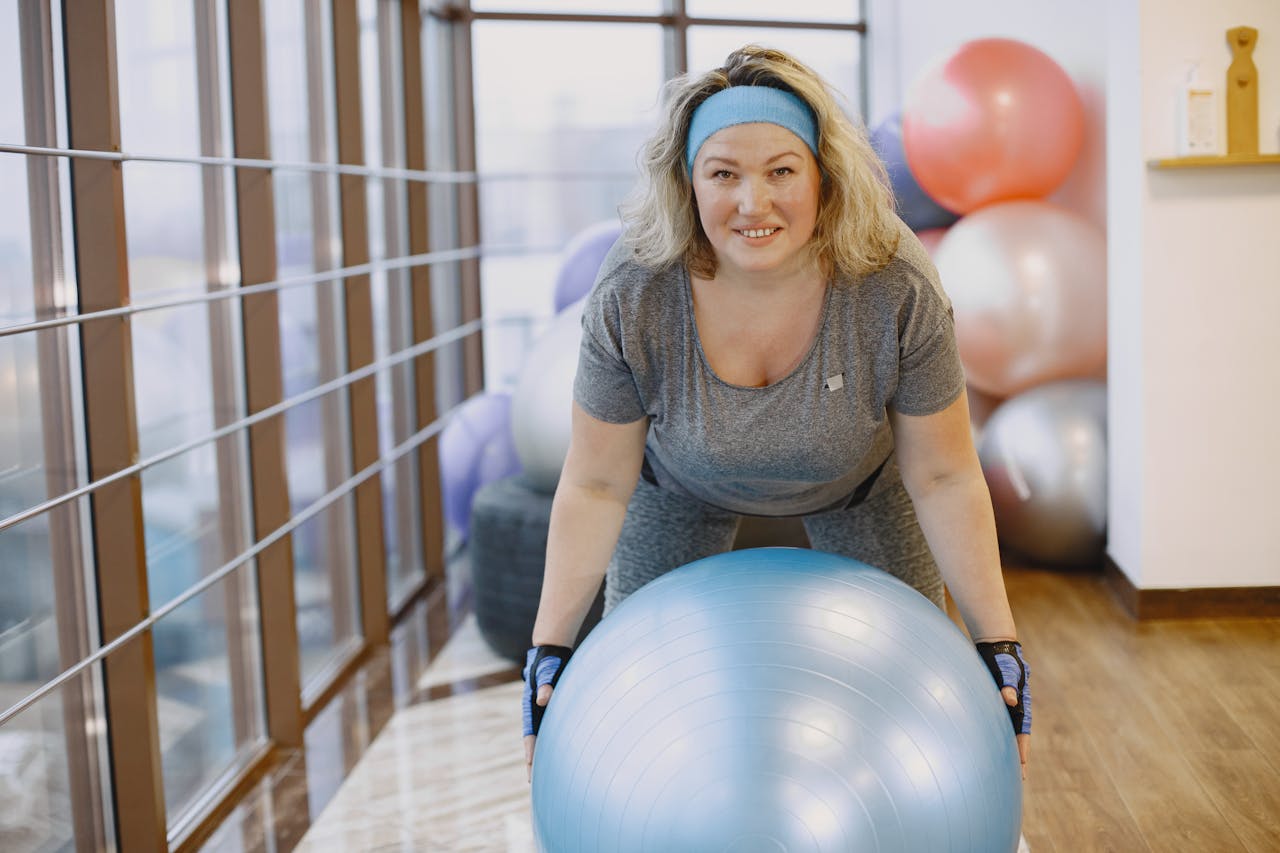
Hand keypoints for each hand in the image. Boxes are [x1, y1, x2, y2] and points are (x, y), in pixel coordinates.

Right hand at [522, 644, 572, 781]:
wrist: (552, 652)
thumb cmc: (550, 661)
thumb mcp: (548, 671)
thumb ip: (546, 685)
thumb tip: (543, 700)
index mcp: (531, 706)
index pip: (529, 731)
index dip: (530, 748)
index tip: (530, 765)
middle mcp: (535, 711)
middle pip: (533, 739)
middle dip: (532, 759)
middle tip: (532, 781)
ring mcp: (543, 712)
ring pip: (541, 737)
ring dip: (541, 754)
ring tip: (542, 775)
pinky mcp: (552, 710)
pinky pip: (551, 730)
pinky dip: (552, 743)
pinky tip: (557, 754)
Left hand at [975, 639, 1030, 776]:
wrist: (995, 645)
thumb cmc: (1002, 657)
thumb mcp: (1008, 670)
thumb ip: (1009, 685)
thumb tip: (1010, 700)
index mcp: (1021, 702)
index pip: (1022, 729)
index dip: (1022, 748)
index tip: (1022, 765)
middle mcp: (1014, 706)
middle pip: (1016, 734)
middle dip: (1018, 755)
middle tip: (1019, 777)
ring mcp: (1004, 704)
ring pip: (1006, 730)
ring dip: (1006, 747)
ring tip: (1007, 767)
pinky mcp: (994, 699)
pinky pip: (995, 721)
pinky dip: (995, 734)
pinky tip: (990, 743)